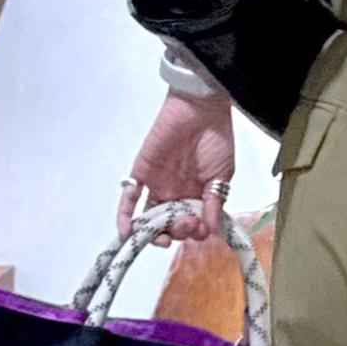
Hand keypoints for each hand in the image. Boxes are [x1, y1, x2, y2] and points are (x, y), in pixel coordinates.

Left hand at [119, 91, 236, 248]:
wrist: (200, 109)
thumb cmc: (216, 139)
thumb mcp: (222, 175)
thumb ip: (215, 202)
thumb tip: (209, 230)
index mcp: (195, 197)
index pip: (190, 226)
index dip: (194, 233)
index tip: (201, 228)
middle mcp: (175, 194)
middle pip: (169, 226)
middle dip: (177, 232)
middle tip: (186, 224)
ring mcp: (157, 185)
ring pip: (149, 218)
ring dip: (153, 233)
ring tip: (161, 236)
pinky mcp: (141, 173)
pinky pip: (129, 198)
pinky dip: (125, 216)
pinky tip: (126, 233)